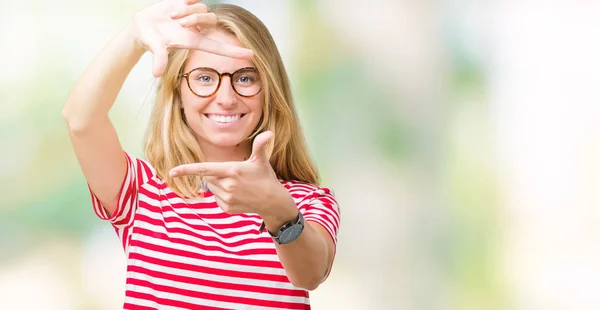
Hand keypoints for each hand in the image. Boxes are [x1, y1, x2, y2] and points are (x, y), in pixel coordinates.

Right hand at [130, 0, 252, 76]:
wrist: (143, 26)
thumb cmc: (151, 40)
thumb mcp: (155, 48)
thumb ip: (159, 58)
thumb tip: (156, 73)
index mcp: (195, 41)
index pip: (219, 47)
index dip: (235, 52)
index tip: (251, 55)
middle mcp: (198, 28)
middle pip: (211, 20)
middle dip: (196, 18)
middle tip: (178, 22)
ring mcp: (194, 15)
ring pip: (202, 7)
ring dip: (187, 10)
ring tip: (171, 16)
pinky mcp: (187, 2)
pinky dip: (187, 1)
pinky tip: (175, 7)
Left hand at [169, 131, 292, 216]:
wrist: (272, 201)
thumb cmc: (265, 177)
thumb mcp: (261, 160)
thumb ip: (260, 145)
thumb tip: (270, 133)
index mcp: (232, 170)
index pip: (204, 169)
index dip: (187, 169)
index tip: (172, 171)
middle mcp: (227, 185)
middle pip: (209, 177)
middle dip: (218, 175)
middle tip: (235, 176)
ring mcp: (227, 198)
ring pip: (212, 188)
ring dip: (220, 186)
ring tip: (238, 186)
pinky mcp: (226, 208)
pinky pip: (216, 198)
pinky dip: (223, 196)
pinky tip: (237, 195)